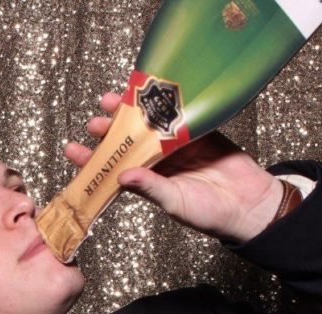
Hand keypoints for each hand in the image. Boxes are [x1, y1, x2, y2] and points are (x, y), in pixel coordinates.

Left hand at [65, 93, 283, 242]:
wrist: (249, 204)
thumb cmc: (210, 213)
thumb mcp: (175, 202)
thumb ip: (151, 188)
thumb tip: (122, 176)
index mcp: (146, 181)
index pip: (111, 167)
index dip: (91, 158)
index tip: (72, 148)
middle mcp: (156, 161)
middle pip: (125, 141)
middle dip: (108, 130)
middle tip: (95, 122)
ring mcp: (176, 144)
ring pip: (147, 124)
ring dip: (129, 112)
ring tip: (111, 101)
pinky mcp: (198, 131)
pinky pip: (178, 114)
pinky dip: (164, 102)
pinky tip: (150, 91)